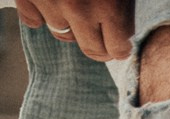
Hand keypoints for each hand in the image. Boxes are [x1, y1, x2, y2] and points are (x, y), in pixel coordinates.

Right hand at [15, 0, 134, 61]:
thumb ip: (120, 9)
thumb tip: (124, 39)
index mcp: (110, 4)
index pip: (118, 50)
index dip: (120, 46)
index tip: (120, 42)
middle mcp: (79, 8)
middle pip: (92, 49)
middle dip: (98, 43)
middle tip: (100, 32)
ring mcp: (50, 2)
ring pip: (62, 33)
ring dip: (70, 25)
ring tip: (76, 6)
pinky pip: (34, 20)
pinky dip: (40, 13)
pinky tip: (49, 3)